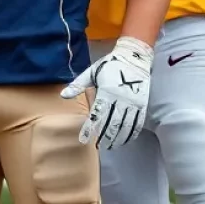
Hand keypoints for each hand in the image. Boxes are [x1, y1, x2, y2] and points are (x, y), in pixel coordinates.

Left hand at [61, 36, 151, 150]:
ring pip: (124, 125)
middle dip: (105, 136)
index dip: (90, 128)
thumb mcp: (91, 72)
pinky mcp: (142, 104)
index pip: (96, 114)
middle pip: (111, 123)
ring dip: (118, 138)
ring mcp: (132, 103)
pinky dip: (131, 133)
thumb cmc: (110, 64)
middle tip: (99, 146)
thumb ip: (78, 85)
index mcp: (105, 92)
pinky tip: (127, 139)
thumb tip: (63, 96)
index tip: (85, 138)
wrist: (133, 57)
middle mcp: (119, 99)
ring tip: (111, 146)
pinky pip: (137, 122)